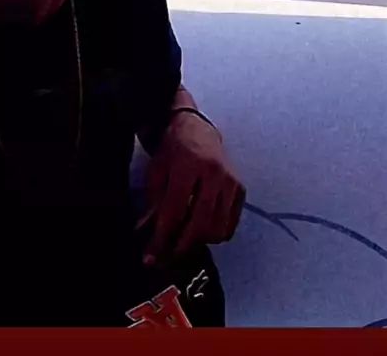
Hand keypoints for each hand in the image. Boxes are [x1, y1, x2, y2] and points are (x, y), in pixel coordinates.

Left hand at [137, 112, 245, 266]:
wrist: (197, 129)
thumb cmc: (173, 150)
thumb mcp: (156, 170)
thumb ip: (153, 202)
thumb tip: (145, 233)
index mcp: (189, 165)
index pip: (175, 210)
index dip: (162, 237)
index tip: (150, 257)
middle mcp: (214, 173)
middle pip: (200, 223)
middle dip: (181, 246)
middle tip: (167, 255)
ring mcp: (231, 182)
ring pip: (218, 228)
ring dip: (199, 241)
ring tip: (183, 240)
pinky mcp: (241, 189)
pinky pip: (230, 224)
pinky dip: (216, 233)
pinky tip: (201, 229)